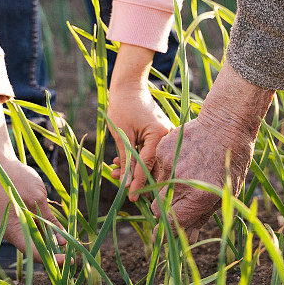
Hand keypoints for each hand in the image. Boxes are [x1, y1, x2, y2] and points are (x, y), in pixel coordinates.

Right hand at [0, 156, 65, 264]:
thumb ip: (49, 221)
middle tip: (74, 257)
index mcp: (13, 231)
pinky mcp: (21, 218)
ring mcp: (16, 226)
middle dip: (55, 253)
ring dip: (53, 243)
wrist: (1, 164)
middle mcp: (13, 233)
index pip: (35, 253)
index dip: (53, 259)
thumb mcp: (37, 199)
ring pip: (37, 240)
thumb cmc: (17, 180)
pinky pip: (36, 230)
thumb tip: (62, 241)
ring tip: (71, 245)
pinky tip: (61, 233)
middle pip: (36, 250)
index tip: (70, 260)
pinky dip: (48, 232)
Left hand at [108, 43, 174, 200]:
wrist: (130, 87)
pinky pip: (151, 152)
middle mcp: (168, 136)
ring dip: (134, 168)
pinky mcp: (162, 136)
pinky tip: (121, 162)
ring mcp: (167, 136)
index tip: (131, 197)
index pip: (148, 164)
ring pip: (151, 160)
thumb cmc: (123, 106)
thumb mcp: (121, 135)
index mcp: (160, 135)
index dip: (138, 182)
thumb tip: (125, 184)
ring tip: (115, 173)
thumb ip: (126, 159)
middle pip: (154, 165)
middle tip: (124, 192)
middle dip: (136, 177)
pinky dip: (137, 158)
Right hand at [149, 62, 274, 240]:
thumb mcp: (224, 193)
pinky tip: (182, 160)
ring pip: (155, 189)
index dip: (167, 232)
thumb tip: (189, 239)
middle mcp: (181, 183)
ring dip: (165, 188)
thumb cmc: (231, 162)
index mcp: (199, 198)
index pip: (172, 224)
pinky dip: (165, 169)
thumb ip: (202, 216)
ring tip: (185, 175)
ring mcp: (169, 165)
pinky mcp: (162, 150)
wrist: (227, 125)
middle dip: (166, 209)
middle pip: (157, 209)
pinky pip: (156, 169)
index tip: (165, 233)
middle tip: (180, 200)